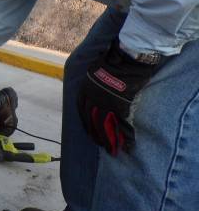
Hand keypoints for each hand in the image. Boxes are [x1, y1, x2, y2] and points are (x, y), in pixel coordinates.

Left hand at [77, 39, 160, 155]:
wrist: (124, 60)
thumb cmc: (111, 63)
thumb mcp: (95, 72)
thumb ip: (94, 83)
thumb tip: (95, 88)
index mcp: (84, 90)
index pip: (81, 109)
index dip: (85, 121)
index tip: (88, 129)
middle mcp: (92, 98)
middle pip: (90, 121)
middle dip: (95, 134)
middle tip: (100, 144)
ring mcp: (105, 103)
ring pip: (103, 125)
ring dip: (108, 139)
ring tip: (112, 150)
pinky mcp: (119, 106)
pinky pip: (120, 123)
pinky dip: (124, 135)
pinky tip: (128, 144)